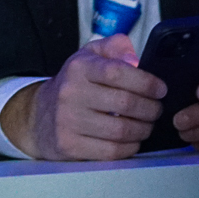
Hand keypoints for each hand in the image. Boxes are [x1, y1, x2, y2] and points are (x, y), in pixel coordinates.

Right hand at [1, 35, 163, 160]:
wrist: (37, 116)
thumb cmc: (74, 84)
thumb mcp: (90, 55)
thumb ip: (115, 46)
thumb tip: (134, 58)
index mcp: (80, 68)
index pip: (118, 73)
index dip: (146, 82)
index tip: (160, 89)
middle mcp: (71, 94)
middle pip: (125, 103)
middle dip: (151, 108)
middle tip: (157, 109)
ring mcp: (68, 122)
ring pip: (121, 130)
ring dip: (144, 129)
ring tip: (147, 124)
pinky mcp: (69, 146)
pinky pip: (111, 151)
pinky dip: (130, 147)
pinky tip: (133, 139)